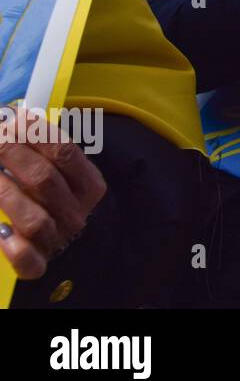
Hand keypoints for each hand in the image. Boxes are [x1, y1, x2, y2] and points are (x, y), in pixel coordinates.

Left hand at [0, 108, 106, 279]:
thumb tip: (12, 117)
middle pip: (44, 180)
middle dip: (12, 155)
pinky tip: (1, 232)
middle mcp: (77, 213)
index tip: (11, 120)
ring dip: (6, 195)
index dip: (34, 133)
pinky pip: (29, 261)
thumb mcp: (62, 171)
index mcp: (89, 185)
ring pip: (34, 219)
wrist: (75, 245)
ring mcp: (59, 239)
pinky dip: (13, 249)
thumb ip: (42, 147)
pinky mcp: (39, 264)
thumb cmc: (58, 197)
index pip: (64, 152)